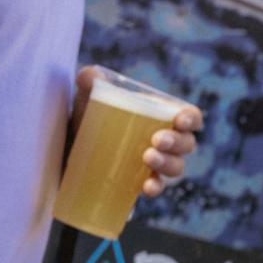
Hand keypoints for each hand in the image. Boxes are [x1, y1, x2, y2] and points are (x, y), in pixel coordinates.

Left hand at [72, 67, 202, 197]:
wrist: (70, 146)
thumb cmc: (89, 117)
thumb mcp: (89, 97)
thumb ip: (89, 80)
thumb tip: (91, 76)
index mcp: (162, 116)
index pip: (190, 117)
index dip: (191, 118)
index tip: (180, 120)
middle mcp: (166, 141)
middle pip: (187, 143)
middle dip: (176, 142)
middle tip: (156, 140)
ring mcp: (157, 163)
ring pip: (177, 167)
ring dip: (167, 163)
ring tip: (147, 158)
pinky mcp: (143, 181)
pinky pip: (158, 186)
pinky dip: (156, 186)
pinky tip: (147, 187)